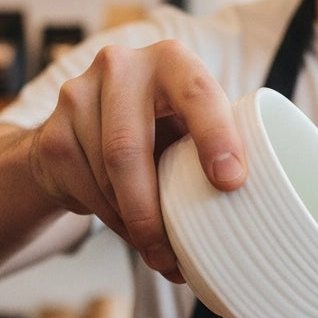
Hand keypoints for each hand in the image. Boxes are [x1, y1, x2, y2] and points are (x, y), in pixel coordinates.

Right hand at [28, 39, 246, 281]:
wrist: (87, 131)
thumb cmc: (162, 131)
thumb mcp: (191, 126)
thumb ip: (218, 145)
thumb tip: (264, 207)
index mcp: (171, 61)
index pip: (197, 93)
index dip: (215, 137)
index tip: (230, 183)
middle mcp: (121, 66)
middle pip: (129, 149)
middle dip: (152, 212)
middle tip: (174, 256)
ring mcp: (78, 96)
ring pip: (106, 177)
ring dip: (136, 225)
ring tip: (161, 255)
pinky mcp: (53, 134)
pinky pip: (86, 191)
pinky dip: (115, 222)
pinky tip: (133, 236)